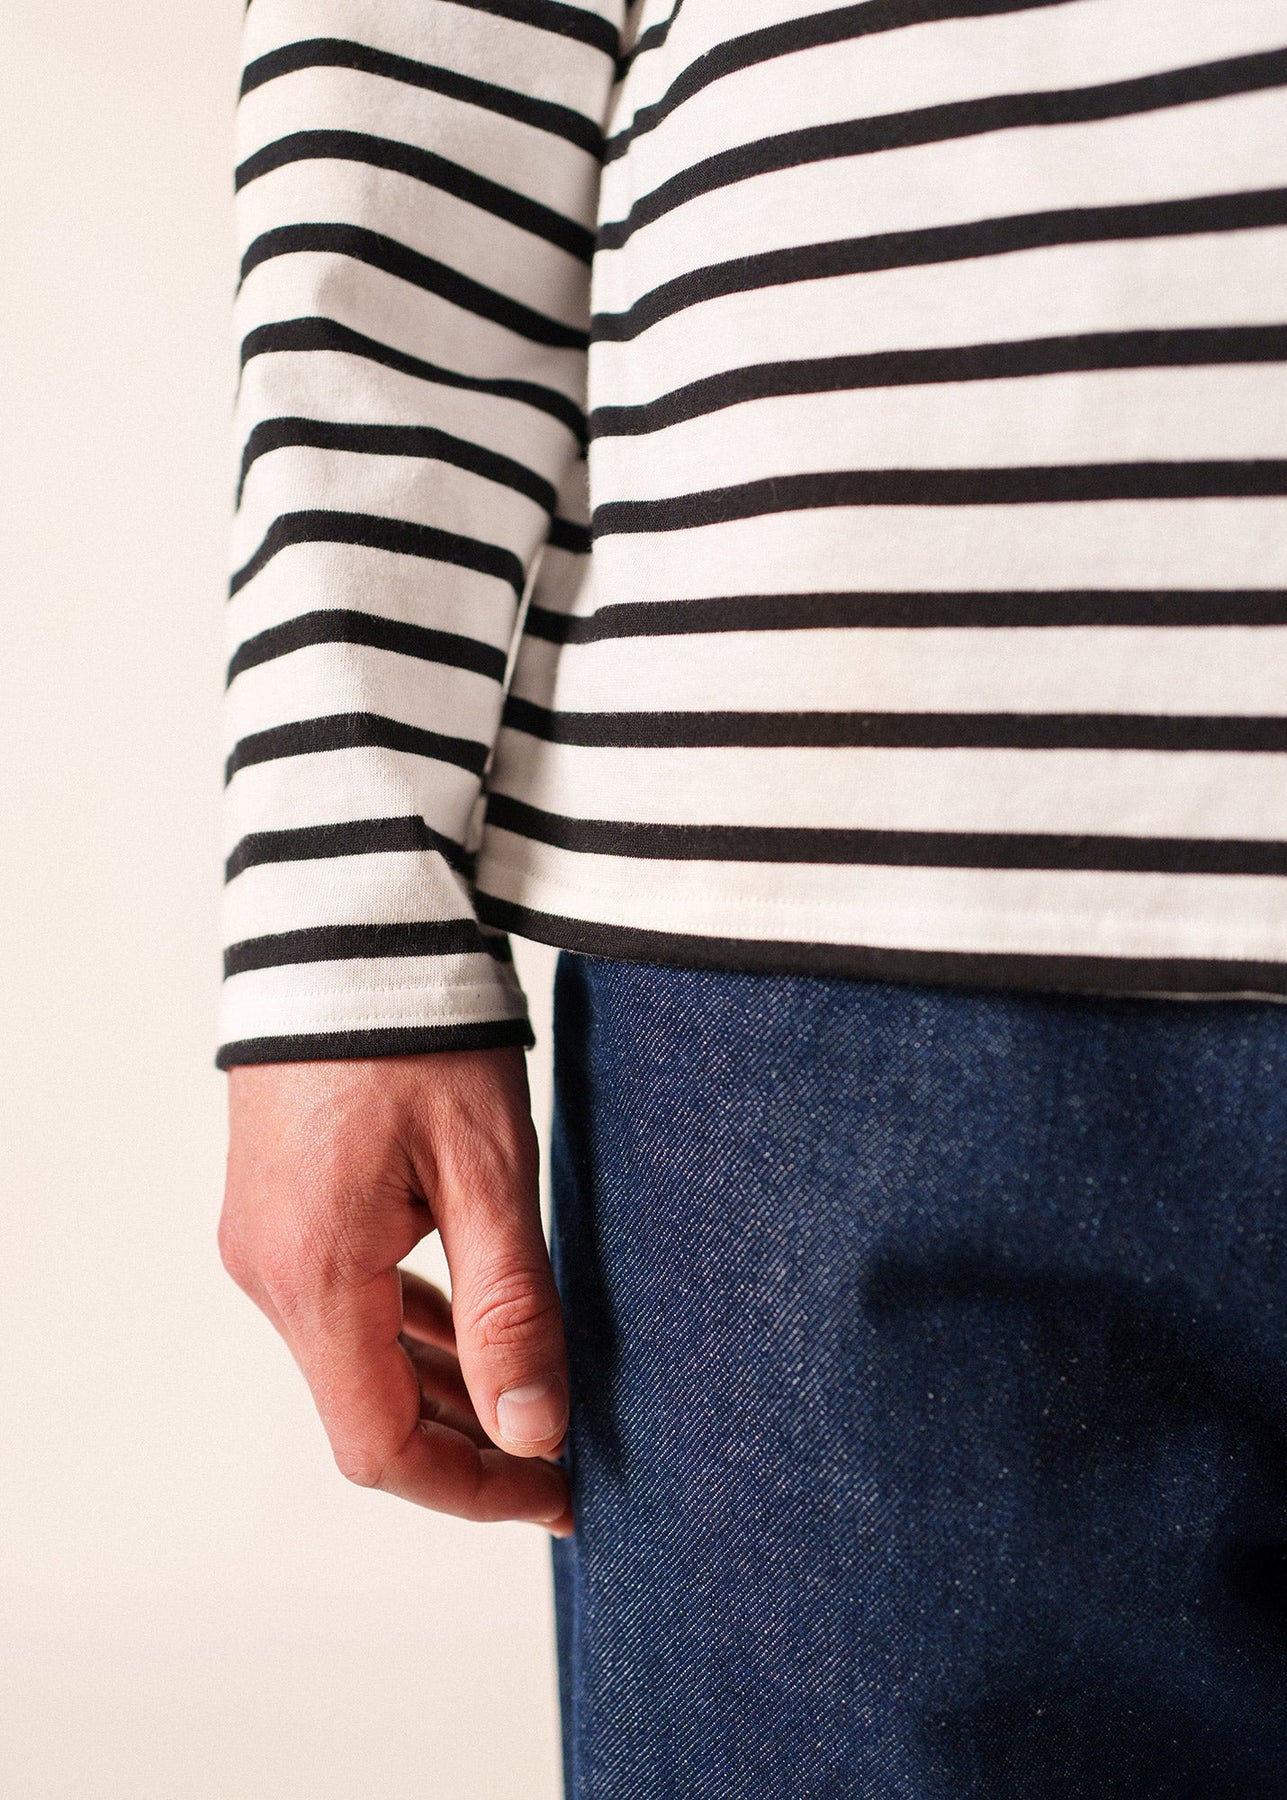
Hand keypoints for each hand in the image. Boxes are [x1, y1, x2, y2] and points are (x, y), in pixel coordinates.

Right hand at [218, 1048, 571, 1533]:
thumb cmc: (419, 1031)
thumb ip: (510, 1307)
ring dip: (443, 1391)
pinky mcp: (282, 1211)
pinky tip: (473, 1331)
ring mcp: (267, 1241)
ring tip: (537, 1398)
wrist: (348, 926)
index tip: (557, 1495)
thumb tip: (532, 1434)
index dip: (474, 1490)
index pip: (383, 1446)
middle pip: (368, 1411)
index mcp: (315, 1274)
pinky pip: (345, 1305)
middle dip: (471, 1447)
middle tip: (564, 1458)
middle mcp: (271, 1272)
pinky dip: (411, 1334)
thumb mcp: (487, 1170)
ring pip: (358, 1361)